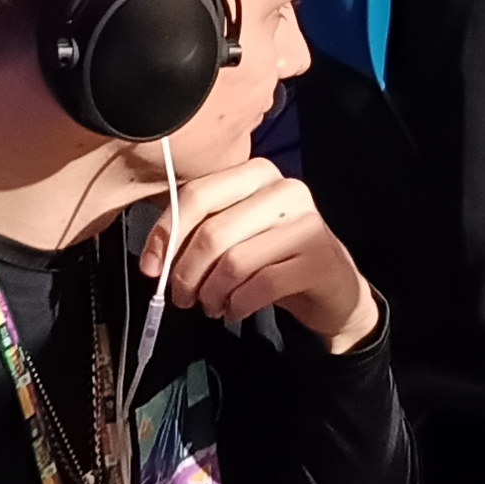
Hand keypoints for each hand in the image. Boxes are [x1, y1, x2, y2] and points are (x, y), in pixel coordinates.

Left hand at [137, 159, 380, 349]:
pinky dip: (238, 305)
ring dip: (212, 294)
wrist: (334, 287)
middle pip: (213, 231)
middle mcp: (285, 190)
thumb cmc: (275, 257)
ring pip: (234, 261)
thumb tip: (154, 259)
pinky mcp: (319, 259)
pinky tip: (236, 310)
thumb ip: (199, 231)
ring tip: (211, 306)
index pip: (198, 194)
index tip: (150, 267)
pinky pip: (261, 286)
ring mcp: (307, 223)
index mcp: (258, 174)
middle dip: (186, 272)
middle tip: (181, 297)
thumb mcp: (237, 233)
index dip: (166, 234)